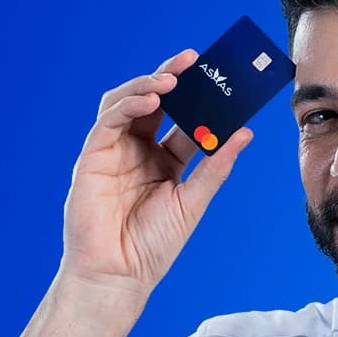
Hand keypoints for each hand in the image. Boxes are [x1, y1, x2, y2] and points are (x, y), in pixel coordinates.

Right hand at [59, 48, 254, 298]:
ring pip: (127, 103)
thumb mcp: (193, 201)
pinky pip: (108, 120)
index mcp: (163, 160)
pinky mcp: (92, 158)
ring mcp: (113, 152)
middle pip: (154, 102)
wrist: (120, 275)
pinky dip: (129, 103)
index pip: (181, 118)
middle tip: (194, 61)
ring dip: (148, 84)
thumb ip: (215, 166)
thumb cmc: (152, 246)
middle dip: (173, 77)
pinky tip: (151, 97)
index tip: (219, 78)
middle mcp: (137, 150)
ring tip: (173, 78)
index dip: (198, 98)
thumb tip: (245, 133)